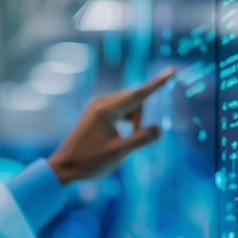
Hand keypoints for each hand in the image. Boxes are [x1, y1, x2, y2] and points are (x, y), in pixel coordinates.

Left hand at [46, 68, 176, 183]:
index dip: (158, 83)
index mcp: (107, 110)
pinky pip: (118, 108)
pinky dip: (125, 120)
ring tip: (122, 140)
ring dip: (133, 119)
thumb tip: (159, 129)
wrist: (64, 167)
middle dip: (140, 116)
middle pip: (134, 99)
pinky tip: (116, 135)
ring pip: (128, 104)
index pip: (139, 93)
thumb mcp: (119, 153)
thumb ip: (141, 139)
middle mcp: (101, 102)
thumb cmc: (90, 161)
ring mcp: (97, 106)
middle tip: (133, 138)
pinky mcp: (95, 112)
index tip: (173, 70)